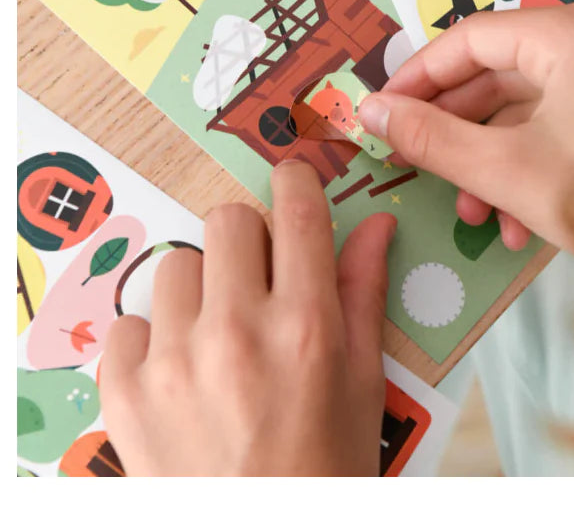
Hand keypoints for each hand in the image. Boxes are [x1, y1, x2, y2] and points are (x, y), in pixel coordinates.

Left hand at [99, 160, 396, 475]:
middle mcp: (238, 332)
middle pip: (229, 219)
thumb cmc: (326, 464)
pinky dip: (156, 338)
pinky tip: (181, 373)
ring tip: (219, 336)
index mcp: (306, 326)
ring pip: (177, 264)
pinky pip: (131, 321)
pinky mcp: (125, 390)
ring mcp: (174, 360)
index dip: (296, 181)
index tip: (293, 183)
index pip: (296, 208)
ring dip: (202, 288)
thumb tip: (375, 222)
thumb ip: (363, 291)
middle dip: (249, 238)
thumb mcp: (362, 380)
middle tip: (261, 280)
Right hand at [359, 2, 573, 255]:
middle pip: (498, 76)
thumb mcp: (503, 170)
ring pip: (527, 109)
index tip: (382, 112)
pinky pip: (560, 126)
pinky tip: (517, 223)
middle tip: (418, 165)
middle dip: (456, 132)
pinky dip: (530, 166)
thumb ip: (429, 137)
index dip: (417, 77)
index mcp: (568, 34)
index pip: (468, 40)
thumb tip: (370, 111)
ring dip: (491, 161)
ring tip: (473, 214)